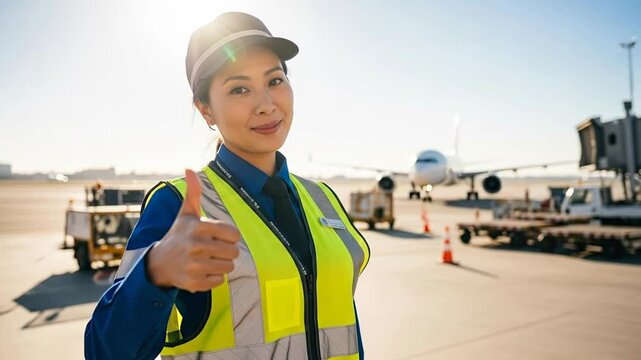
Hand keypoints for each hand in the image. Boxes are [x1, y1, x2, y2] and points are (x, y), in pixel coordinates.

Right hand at [147, 169, 240, 291]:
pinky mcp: (194, 283)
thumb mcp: (186, 213)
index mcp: (198, 227)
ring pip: (228, 268)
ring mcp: (194, 265)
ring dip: (221, 265)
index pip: (234, 234)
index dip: (230, 236)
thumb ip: (193, 192)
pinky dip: (214, 278)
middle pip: (234, 252)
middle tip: (213, 250)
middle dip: (227, 252)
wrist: (159, 263)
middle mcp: (196, 246)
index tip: (218, 237)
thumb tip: (189, 169)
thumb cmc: (178, 235)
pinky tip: (201, 271)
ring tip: (208, 260)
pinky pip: (219, 281)